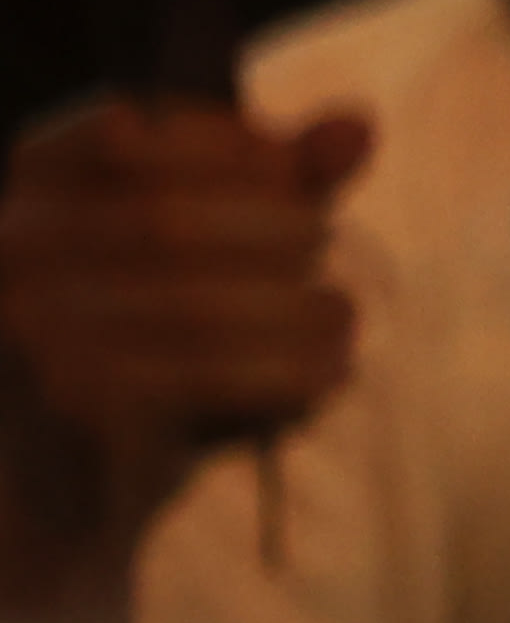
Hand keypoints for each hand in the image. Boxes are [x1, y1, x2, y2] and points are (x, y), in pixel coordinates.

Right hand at [0, 93, 368, 572]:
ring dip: (294, 306)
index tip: (288, 172)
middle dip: (270, 229)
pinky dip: (287, 371)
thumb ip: (275, 187)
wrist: (64, 500)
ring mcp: (30, 334)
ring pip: (196, 303)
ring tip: (345, 317)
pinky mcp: (74, 406)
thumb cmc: (145, 355)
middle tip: (327, 250)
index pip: (122, 130)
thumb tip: (361, 121)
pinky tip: (335, 373)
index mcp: (19, 197)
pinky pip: (205, 376)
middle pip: (168, 220)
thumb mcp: (202, 261)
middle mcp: (7, 256)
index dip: (222, 140)